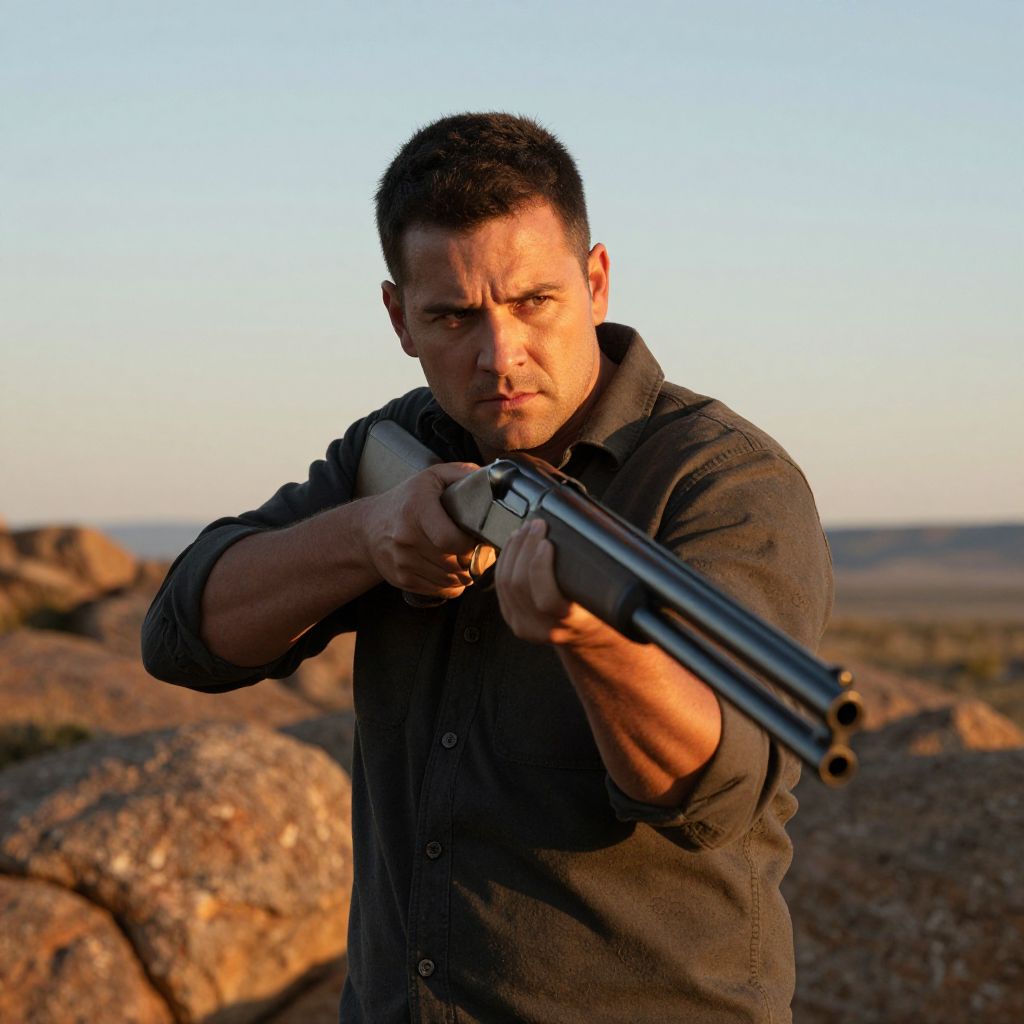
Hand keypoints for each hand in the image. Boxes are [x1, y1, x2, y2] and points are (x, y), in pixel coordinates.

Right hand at [361, 462, 481, 598]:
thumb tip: (494, 479)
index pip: (451, 540)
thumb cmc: (407, 500)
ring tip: (467, 560)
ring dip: (464, 574)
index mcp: (416, 510)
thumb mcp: (432, 477)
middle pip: (453, 563)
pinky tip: (452, 570)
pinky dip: (452, 585)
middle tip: (478, 551)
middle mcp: (405, 538)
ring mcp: (402, 562)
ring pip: (449, 580)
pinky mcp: (402, 579)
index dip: (470, 543)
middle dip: (472, 560)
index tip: (476, 537)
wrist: (368, 527)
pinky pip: (440, 591)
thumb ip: (463, 474)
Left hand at [494, 519, 612, 647]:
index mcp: (573, 623)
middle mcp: (546, 629)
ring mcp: (525, 626)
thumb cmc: (599, 612)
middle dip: (525, 547)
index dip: (540, 567)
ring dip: (514, 550)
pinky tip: (514, 545)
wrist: (587, 638)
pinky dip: (505, 560)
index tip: (546, 542)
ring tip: (525, 530)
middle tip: (536, 525)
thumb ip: (592, 575)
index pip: (547, 599)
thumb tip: (582, 535)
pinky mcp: (512, 618)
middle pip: (520, 585)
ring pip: (505, 583)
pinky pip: (500, 586)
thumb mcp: (605, 597)